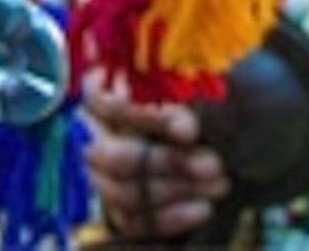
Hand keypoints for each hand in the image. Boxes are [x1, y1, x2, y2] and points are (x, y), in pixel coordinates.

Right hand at [85, 85, 230, 241]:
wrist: (192, 133)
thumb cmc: (187, 99)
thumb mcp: (183, 86)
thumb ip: (182, 94)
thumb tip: (188, 124)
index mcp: (100, 91)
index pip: (108, 105)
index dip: (149, 118)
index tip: (191, 129)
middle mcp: (90, 134)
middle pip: (116, 157)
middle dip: (168, 163)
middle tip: (213, 164)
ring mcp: (98, 174)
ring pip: (124, 193)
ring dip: (176, 190)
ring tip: (218, 184)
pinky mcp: (115, 207)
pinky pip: (133, 222)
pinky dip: (170, 218)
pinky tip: (203, 208)